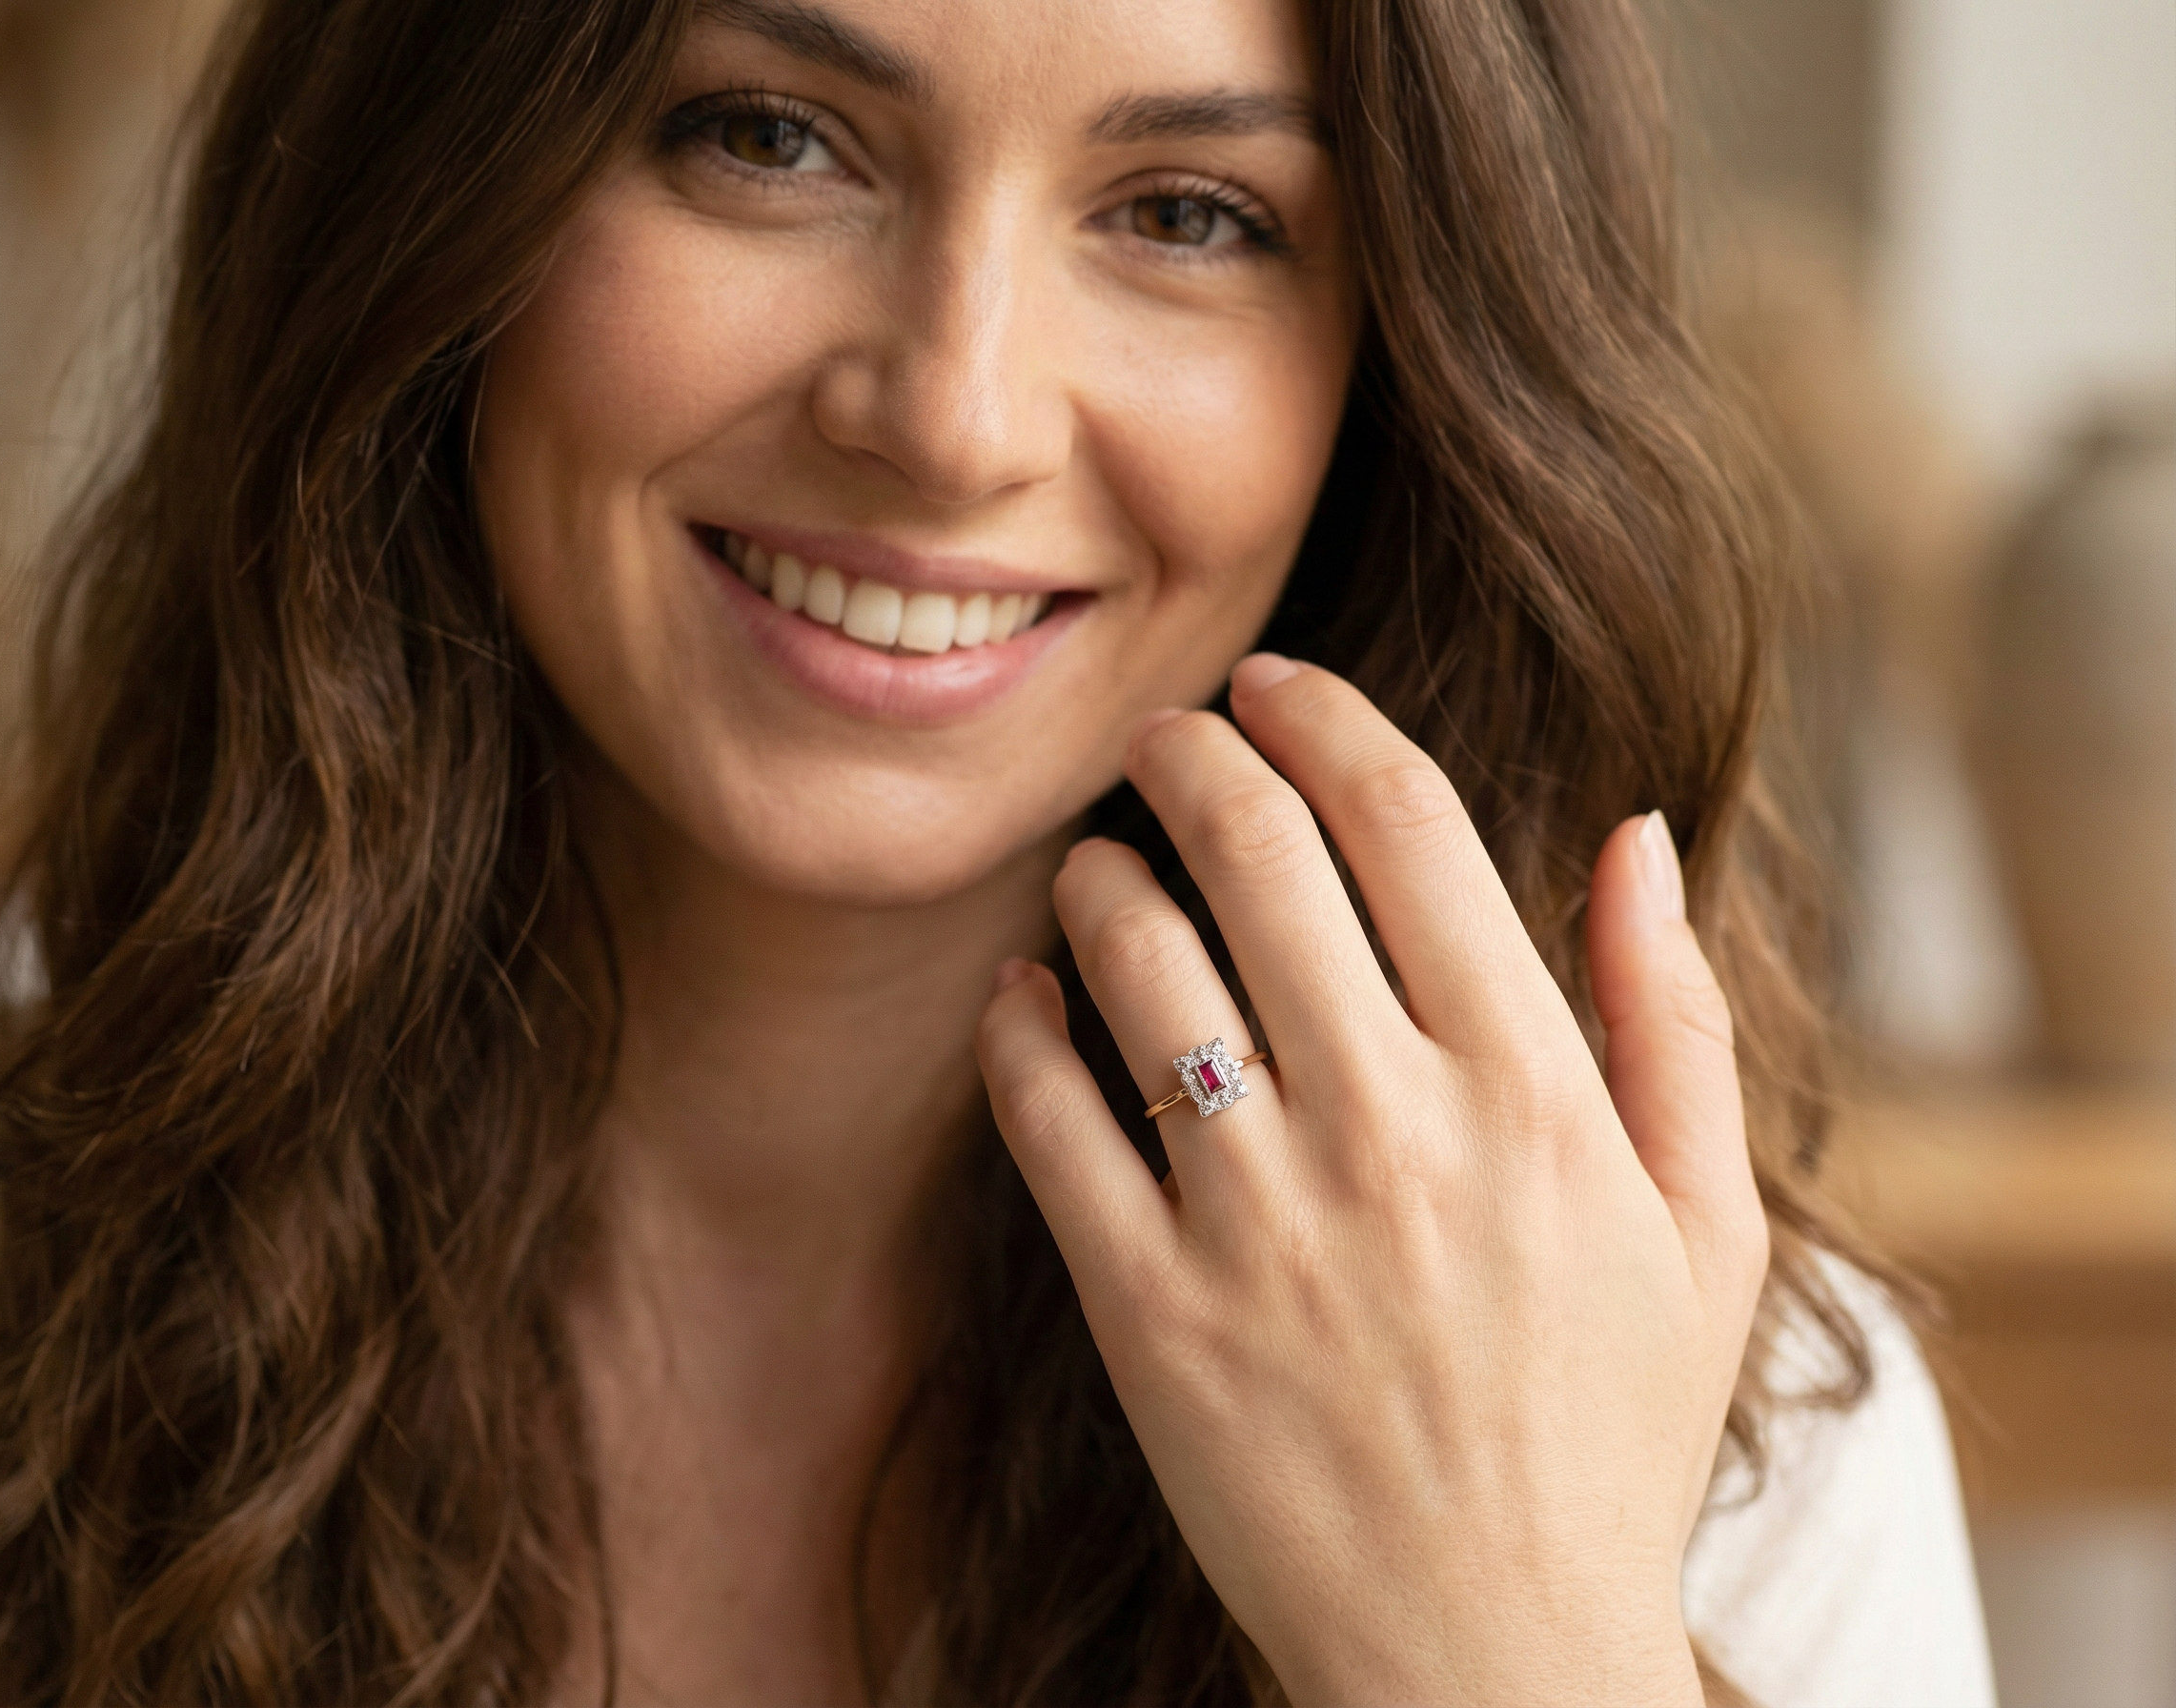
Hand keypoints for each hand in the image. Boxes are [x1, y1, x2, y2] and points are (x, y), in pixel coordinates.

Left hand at [976, 656, 1767, 1706]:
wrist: (1486, 1655)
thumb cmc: (1607, 1434)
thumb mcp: (1708, 1228)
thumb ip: (1676, 1017)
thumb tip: (1635, 830)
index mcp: (1534, 1093)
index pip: (1408, 823)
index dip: (1323, 718)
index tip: (1273, 684)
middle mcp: (1394, 1132)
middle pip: (1257, 857)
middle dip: (1192, 757)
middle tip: (1160, 736)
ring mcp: (1262, 1222)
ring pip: (1138, 966)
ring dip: (1100, 878)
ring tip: (1096, 863)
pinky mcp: (1152, 1314)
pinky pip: (1051, 1121)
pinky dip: (1019, 1030)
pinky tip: (1022, 995)